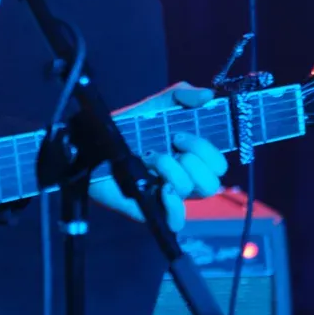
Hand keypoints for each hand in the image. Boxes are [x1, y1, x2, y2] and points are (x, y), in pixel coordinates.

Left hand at [89, 82, 226, 232]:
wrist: (95, 144)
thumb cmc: (131, 127)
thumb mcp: (157, 104)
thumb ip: (183, 94)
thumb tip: (208, 95)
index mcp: (192, 159)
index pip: (218, 164)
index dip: (206, 150)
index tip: (179, 135)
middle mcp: (185, 179)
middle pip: (211, 183)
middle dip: (195, 160)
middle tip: (170, 145)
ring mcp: (170, 196)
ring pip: (193, 191)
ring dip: (173, 170)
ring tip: (150, 158)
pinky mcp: (153, 210)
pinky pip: (177, 220)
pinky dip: (174, 204)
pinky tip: (160, 189)